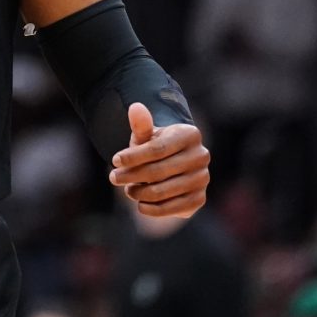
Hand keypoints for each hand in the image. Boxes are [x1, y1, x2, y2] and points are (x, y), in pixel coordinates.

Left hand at [108, 102, 210, 217]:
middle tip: (113, 178)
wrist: (173, 163)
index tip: (114, 161)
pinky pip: (171, 209)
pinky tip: (140, 204)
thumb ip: (141, 125)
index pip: (156, 149)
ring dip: (138, 193)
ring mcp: (203, 179)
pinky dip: (151, 209)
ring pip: (161, 191)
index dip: (132, 156)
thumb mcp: (147, 135)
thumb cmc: (156, 147)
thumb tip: (135, 107)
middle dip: (130, 176)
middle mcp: (201, 156)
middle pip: (157, 171)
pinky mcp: (199, 199)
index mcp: (190, 134)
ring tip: (128, 189)